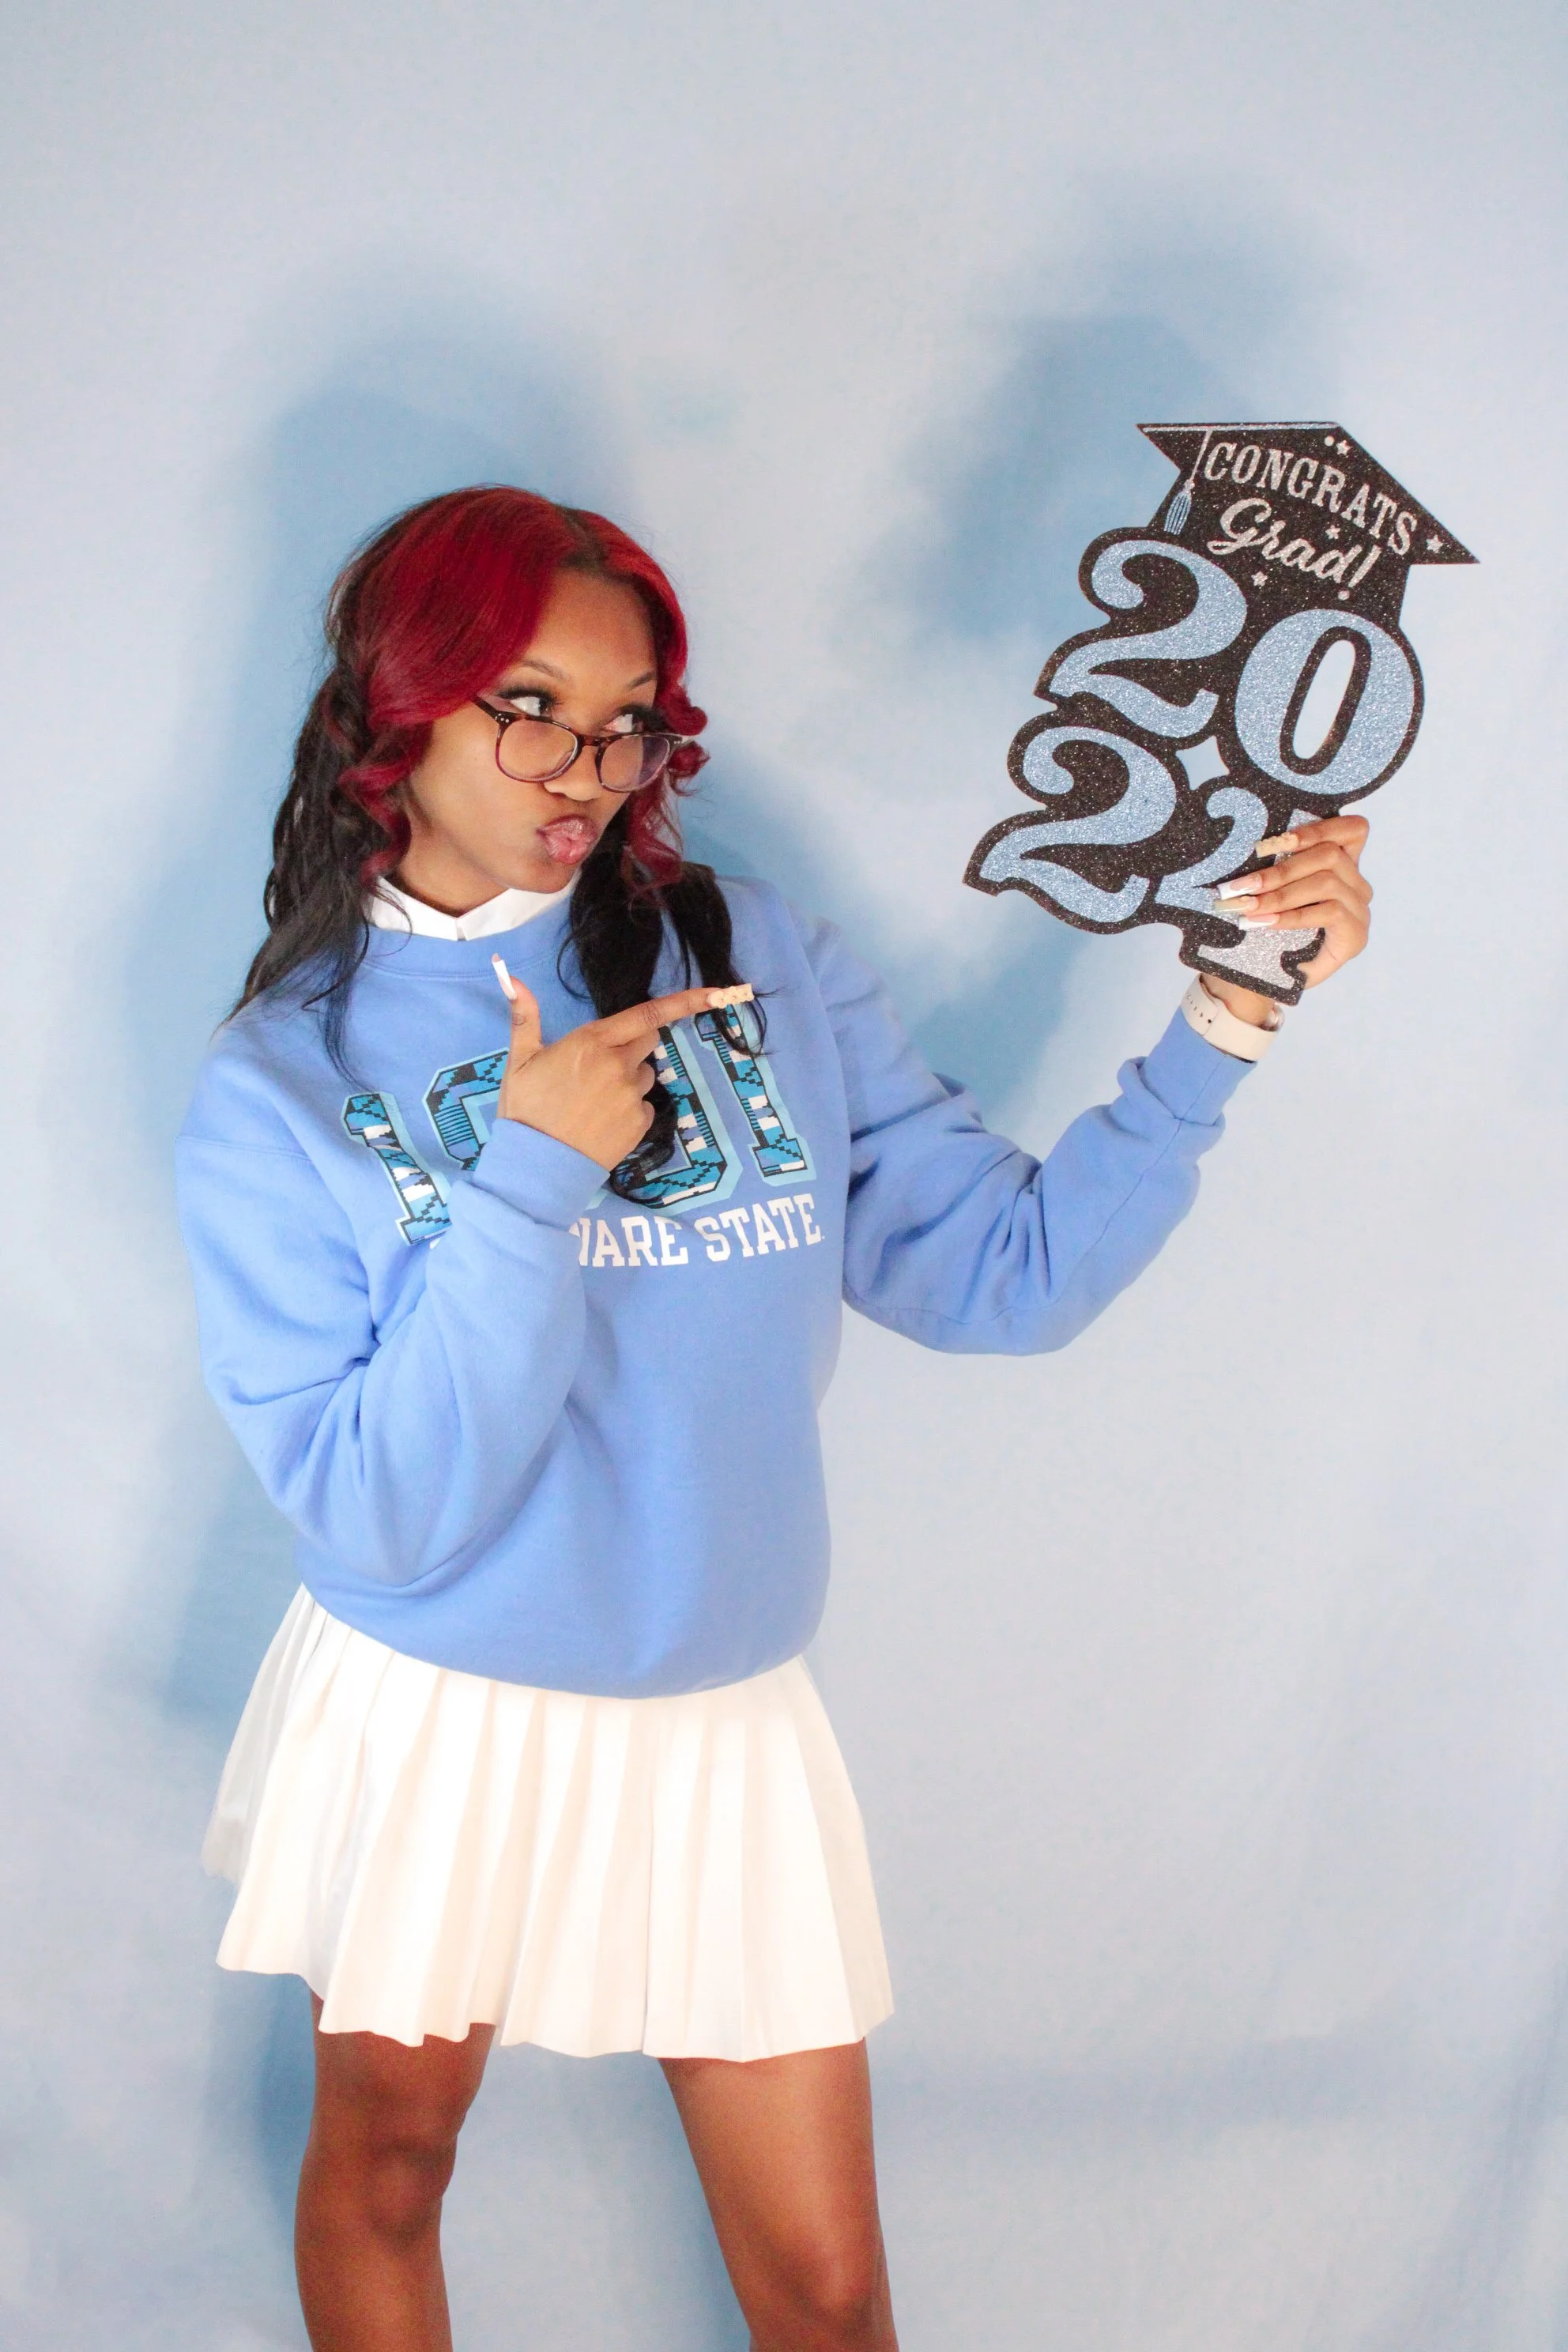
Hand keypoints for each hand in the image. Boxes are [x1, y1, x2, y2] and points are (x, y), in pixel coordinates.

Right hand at [496, 980, 751, 1169]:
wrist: (537, 1165)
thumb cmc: (525, 1109)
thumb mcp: (520, 1060)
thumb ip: (524, 1017)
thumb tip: (514, 977)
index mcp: (591, 1042)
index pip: (647, 1014)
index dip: (685, 1002)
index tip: (716, 993)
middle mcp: (618, 1065)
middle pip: (648, 1040)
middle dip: (631, 1045)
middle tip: (597, 1067)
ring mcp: (632, 1095)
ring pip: (644, 1075)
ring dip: (628, 1080)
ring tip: (594, 1101)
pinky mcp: (639, 1123)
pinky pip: (644, 1106)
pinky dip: (629, 1109)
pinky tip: (602, 1121)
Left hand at [1203, 815, 1372, 1024]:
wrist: (1269, 978)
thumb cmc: (1266, 929)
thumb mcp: (1273, 890)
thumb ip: (1278, 864)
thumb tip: (1255, 842)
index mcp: (1343, 864)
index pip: (1351, 830)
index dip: (1319, 827)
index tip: (1277, 841)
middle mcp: (1357, 884)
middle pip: (1330, 855)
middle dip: (1280, 869)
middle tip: (1240, 886)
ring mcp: (1359, 910)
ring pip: (1327, 883)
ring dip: (1281, 893)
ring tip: (1248, 906)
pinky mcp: (1355, 935)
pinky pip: (1328, 912)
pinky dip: (1293, 916)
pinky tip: (1267, 922)